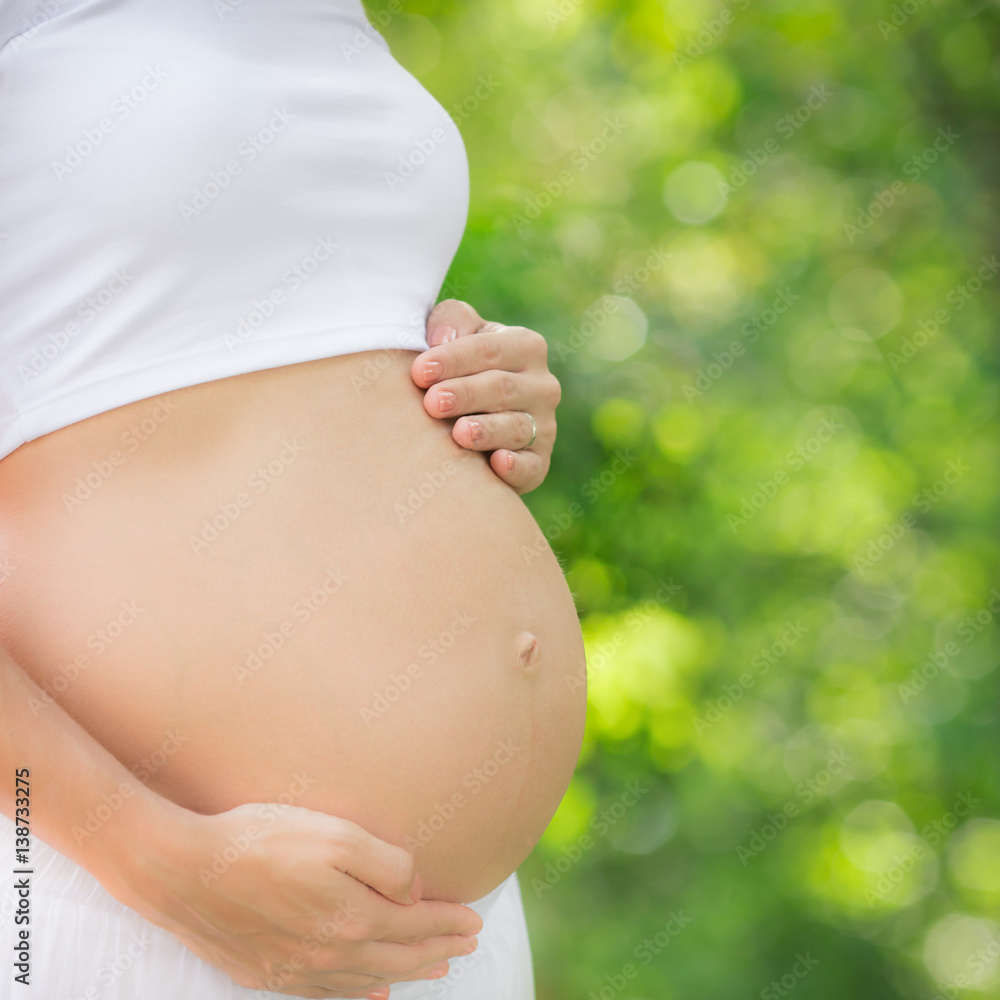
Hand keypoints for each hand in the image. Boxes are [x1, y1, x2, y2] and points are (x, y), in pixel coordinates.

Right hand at [109, 801, 482, 999]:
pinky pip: (328, 994)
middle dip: (439, 951)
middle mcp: (330, 955)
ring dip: (406, 973)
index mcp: (353, 919)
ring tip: (435, 968)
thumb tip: (415, 893)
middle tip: (469, 946)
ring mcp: (298, 971)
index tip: (475, 921)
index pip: (417, 926)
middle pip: (399, 958)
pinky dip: (358, 994)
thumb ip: (386, 865)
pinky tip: (372, 993)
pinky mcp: (269, 974)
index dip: (450, 923)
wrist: (183, 871)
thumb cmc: (261, 841)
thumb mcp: (335, 835)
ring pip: (368, 980)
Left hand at [410, 299, 560, 494]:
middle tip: (433, 403)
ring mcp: (544, 426)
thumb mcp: (457, 334)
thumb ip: (452, 320)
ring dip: (487, 430)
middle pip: (502, 388)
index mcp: (525, 346)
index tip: (420, 372)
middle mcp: (542, 385)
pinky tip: (498, 463)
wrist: (473, 416)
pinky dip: (516, 466)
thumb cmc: (459, 366)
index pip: (489, 349)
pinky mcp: (538, 462)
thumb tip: (443, 337)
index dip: (454, 359)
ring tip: (458, 433)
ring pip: (516, 427)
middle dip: (466, 395)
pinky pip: (531, 465)